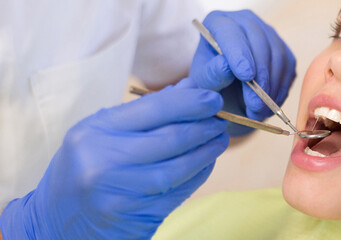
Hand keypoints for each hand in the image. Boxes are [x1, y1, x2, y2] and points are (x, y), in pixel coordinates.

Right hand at [0, 80, 228, 238]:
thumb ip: (146, 111)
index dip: (190, 102)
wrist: (57, 221)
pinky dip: (197, 175)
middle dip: (203, 126)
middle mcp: (102, 162)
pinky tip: (206, 163)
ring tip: (219, 140)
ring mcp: (119, 193)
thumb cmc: (85, 167)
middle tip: (222, 120)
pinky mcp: (135, 217)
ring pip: (177, 168)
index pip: (153, 108)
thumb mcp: (101, 133)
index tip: (213, 98)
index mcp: (94, 132)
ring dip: (206, 152)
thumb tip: (190, 87)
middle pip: (170, 138)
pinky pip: (178, 192)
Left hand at [186, 10, 296, 135]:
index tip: (246, 76)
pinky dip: (280, 89)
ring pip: (277, 55)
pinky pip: (288, 67)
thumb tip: (226, 66)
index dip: (240, 53)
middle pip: (259, 42)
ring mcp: (268, 34)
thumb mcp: (205, 84)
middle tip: (255, 105)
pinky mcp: (283, 51)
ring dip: (271, 87)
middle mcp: (245, 21)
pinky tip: (269, 105)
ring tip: (258, 111)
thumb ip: (212, 75)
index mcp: (219, 22)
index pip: (230, 33)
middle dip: (259, 76)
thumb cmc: (211, 86)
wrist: (229, 96)